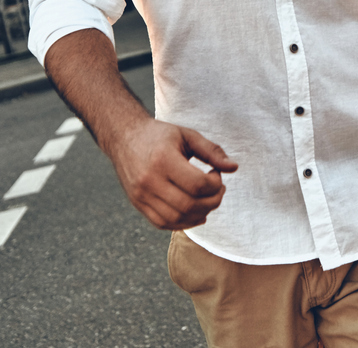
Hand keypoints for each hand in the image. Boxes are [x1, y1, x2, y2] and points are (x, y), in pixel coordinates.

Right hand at [105, 117, 238, 229]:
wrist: (124, 137)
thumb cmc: (160, 135)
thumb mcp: (187, 135)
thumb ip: (212, 151)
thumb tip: (234, 167)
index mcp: (163, 159)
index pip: (197, 185)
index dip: (215, 184)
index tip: (216, 174)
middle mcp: (149, 180)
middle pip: (189, 205)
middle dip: (212, 202)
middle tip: (218, 190)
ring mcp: (141, 195)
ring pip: (177, 218)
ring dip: (200, 214)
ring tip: (207, 200)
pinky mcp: (137, 204)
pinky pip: (163, 223)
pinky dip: (183, 223)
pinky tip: (194, 213)